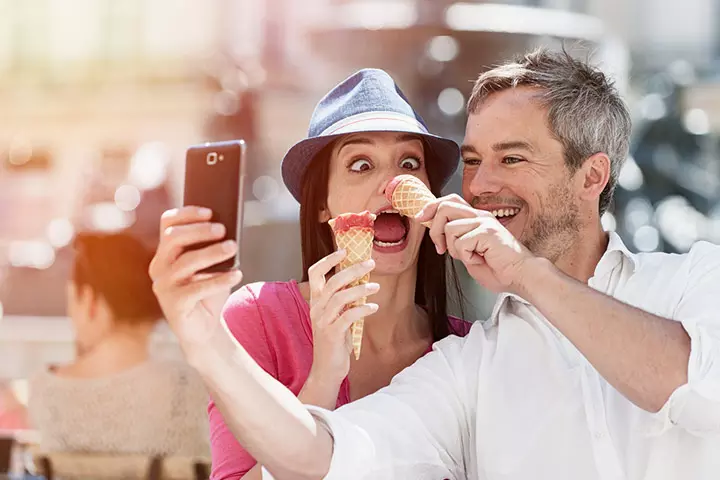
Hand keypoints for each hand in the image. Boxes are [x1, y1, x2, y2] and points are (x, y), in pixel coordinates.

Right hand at [149, 207, 242, 352]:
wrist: (205, 328)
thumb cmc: (209, 291)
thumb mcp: (211, 266)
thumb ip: (213, 247)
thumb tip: (228, 228)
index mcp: (165, 252)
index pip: (167, 224)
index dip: (187, 214)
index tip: (210, 211)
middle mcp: (159, 267)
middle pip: (173, 238)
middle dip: (199, 230)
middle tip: (223, 230)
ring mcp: (163, 286)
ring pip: (186, 262)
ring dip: (212, 252)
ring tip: (233, 247)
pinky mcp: (174, 305)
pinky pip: (197, 288)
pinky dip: (219, 280)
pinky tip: (237, 274)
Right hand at [306, 251, 378, 387]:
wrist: (326, 370)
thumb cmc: (335, 342)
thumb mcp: (337, 317)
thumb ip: (344, 301)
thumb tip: (362, 281)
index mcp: (316, 301)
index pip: (315, 273)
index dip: (328, 260)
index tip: (345, 250)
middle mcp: (316, 309)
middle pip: (332, 282)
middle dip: (352, 270)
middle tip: (370, 263)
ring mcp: (322, 321)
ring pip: (339, 298)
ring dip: (360, 289)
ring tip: (376, 286)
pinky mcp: (331, 334)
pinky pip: (348, 317)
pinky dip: (362, 309)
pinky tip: (374, 306)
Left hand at [417, 195, 533, 293]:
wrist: (519, 276)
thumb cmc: (498, 268)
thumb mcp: (468, 251)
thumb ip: (455, 239)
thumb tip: (435, 231)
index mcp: (477, 218)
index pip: (449, 200)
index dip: (431, 207)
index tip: (421, 218)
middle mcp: (481, 216)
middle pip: (445, 206)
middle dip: (435, 229)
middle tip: (440, 248)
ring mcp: (485, 222)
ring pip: (450, 228)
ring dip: (454, 249)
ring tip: (470, 257)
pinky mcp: (488, 232)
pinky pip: (461, 243)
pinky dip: (466, 257)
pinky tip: (480, 260)